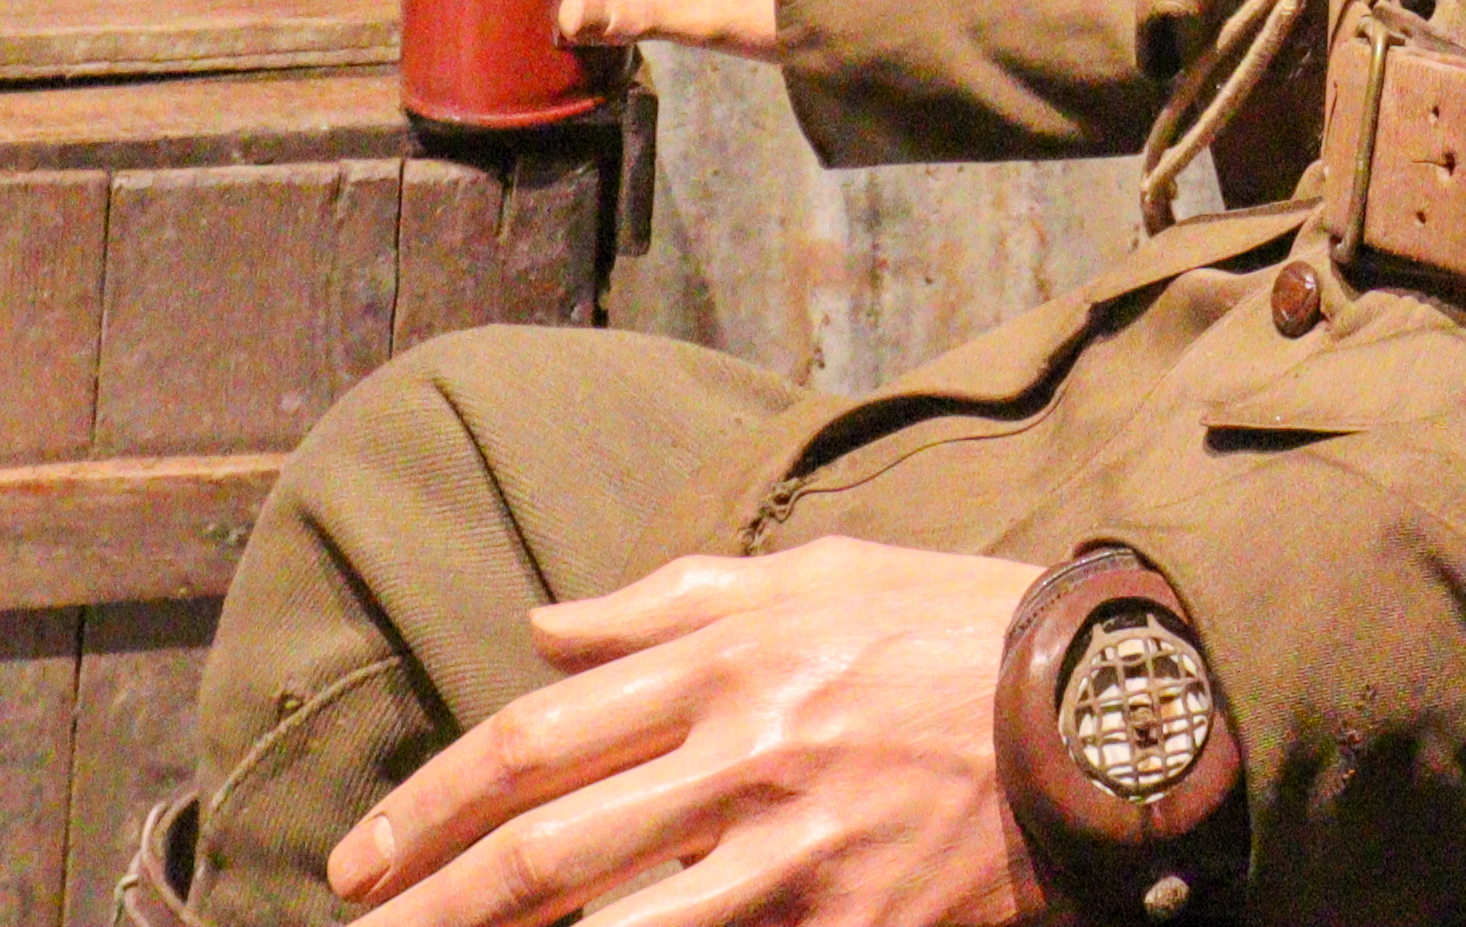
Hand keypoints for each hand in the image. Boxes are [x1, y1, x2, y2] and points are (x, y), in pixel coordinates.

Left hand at [329, 538, 1058, 926]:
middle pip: (549, 845)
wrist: (1106, 708)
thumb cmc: (956, 629)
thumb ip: (671, 601)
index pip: (537, 738)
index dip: (431, 807)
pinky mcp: (856, 922)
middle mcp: (750, 750)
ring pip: (617, 926)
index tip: (360, 861)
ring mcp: (801, 849)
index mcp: (731, 656)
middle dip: (435, 902)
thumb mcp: (818, 575)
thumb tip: (541, 634)